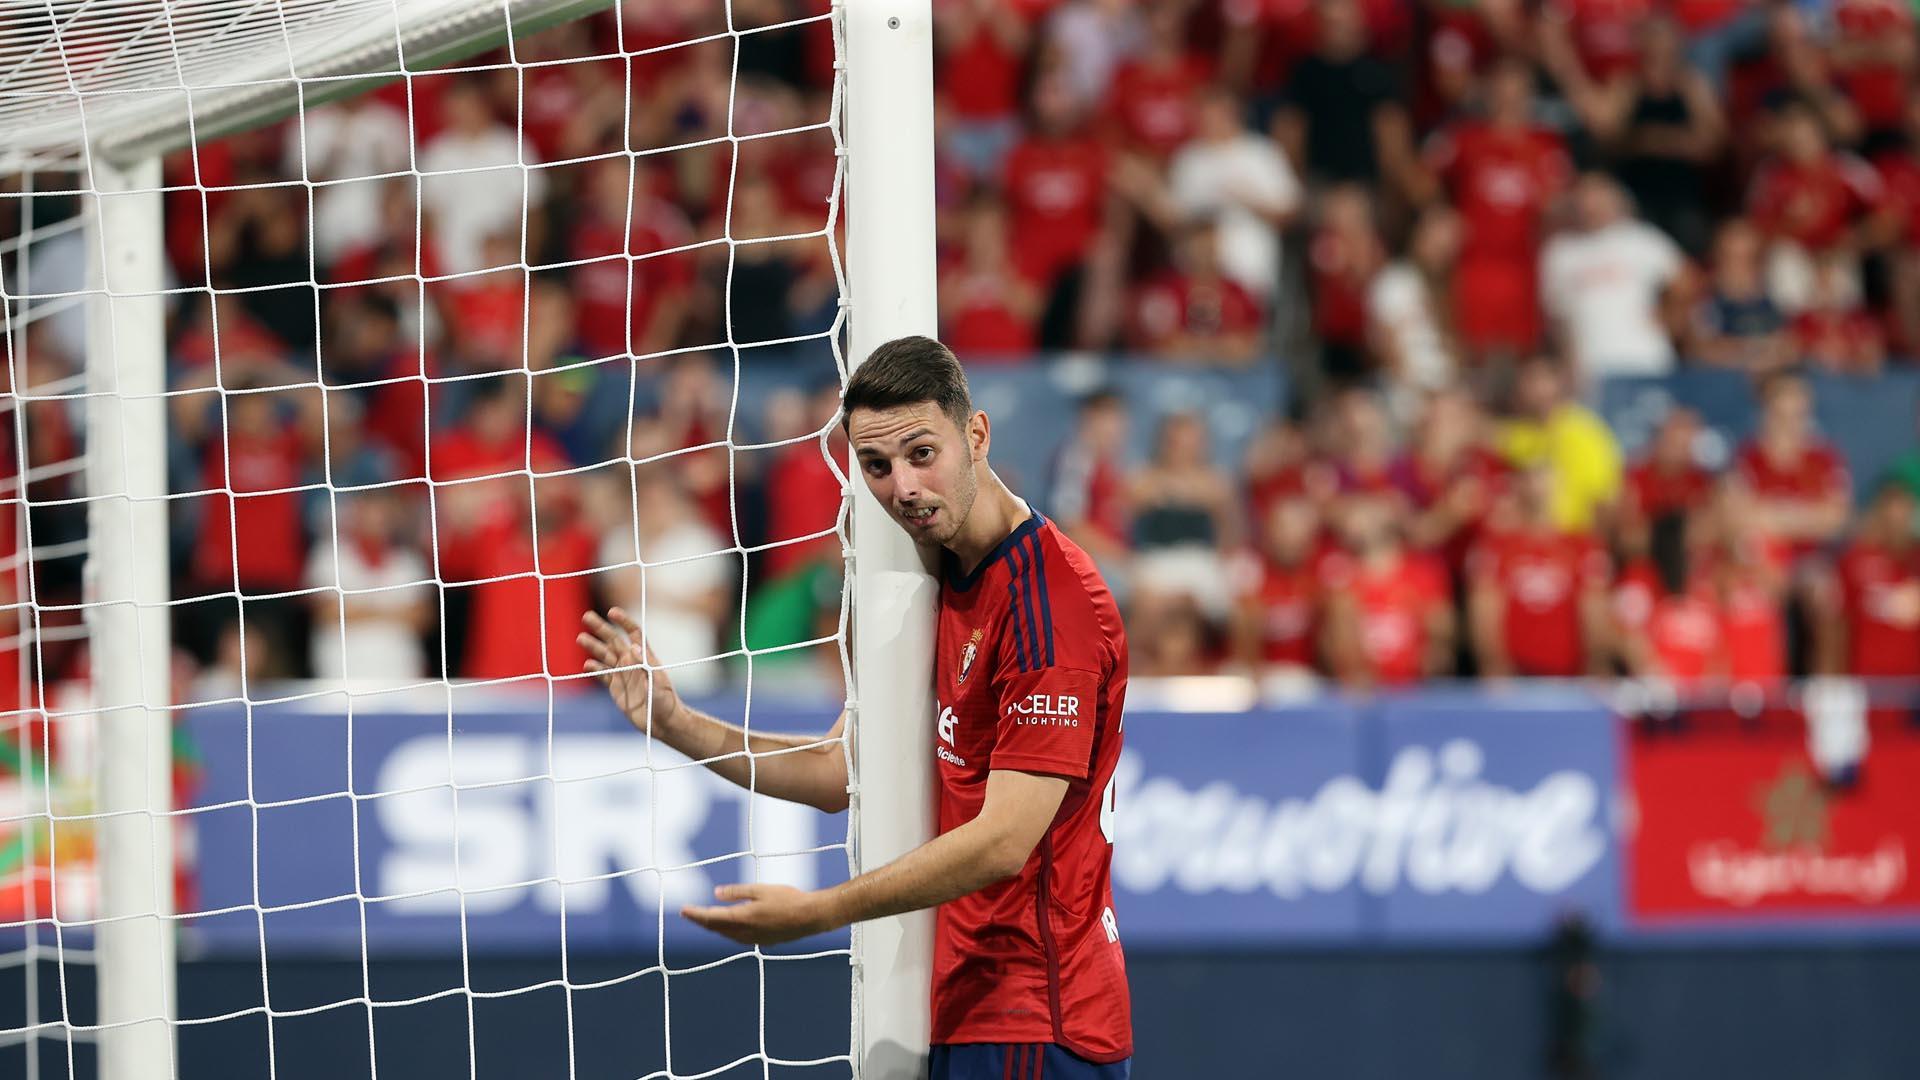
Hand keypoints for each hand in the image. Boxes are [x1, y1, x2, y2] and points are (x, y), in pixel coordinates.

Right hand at [578, 607, 682, 733]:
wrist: (662, 723)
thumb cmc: (665, 702)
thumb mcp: (657, 684)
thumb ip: (645, 666)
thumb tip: (633, 646)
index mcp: (645, 657)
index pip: (634, 633)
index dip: (623, 621)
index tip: (612, 612)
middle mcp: (632, 662)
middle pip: (614, 640)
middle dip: (601, 628)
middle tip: (586, 616)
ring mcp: (623, 674)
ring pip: (605, 656)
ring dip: (593, 646)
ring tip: (580, 638)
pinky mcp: (616, 687)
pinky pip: (602, 675)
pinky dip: (594, 669)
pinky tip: (586, 665)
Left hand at [682, 883, 839, 946]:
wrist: (811, 917)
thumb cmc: (788, 899)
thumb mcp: (760, 889)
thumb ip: (737, 892)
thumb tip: (716, 893)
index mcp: (743, 918)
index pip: (711, 917)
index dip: (696, 914)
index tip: (683, 910)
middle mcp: (745, 932)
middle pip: (716, 928)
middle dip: (701, 920)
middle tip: (688, 913)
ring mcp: (754, 939)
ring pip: (726, 934)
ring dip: (714, 926)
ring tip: (704, 918)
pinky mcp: (763, 941)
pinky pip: (738, 938)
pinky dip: (727, 930)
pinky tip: (729, 925)